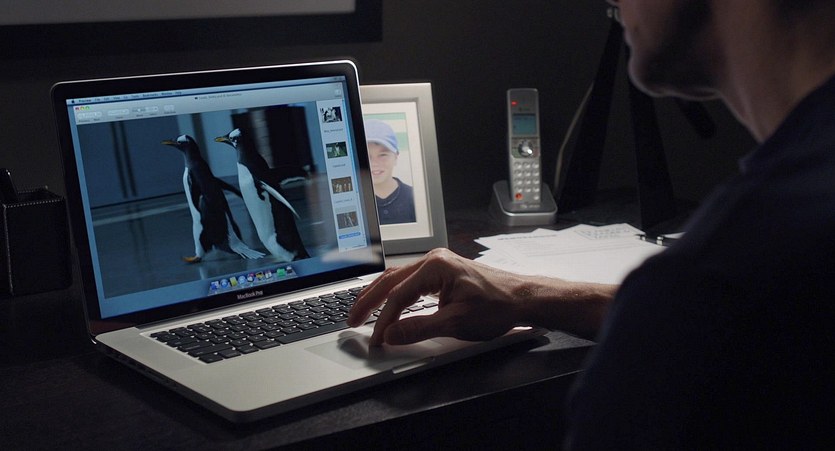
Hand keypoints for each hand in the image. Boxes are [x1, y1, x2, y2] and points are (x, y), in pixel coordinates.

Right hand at [347, 248, 539, 345]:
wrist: (523, 299)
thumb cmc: (497, 306)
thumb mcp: (456, 323)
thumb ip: (419, 328)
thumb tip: (391, 335)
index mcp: (436, 266)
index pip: (399, 295)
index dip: (384, 319)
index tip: (376, 339)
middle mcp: (434, 260)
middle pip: (390, 280)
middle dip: (369, 301)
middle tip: (352, 320)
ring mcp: (438, 265)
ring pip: (398, 279)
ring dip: (380, 296)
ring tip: (362, 312)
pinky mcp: (443, 273)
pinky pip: (411, 281)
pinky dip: (396, 295)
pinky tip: (389, 305)